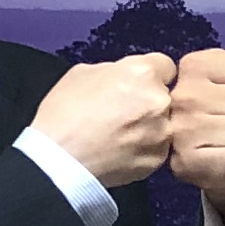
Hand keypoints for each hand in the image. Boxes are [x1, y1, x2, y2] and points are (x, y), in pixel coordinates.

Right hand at [31, 52, 175, 186]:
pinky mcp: (156, 159)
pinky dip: (143, 149)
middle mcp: (159, 101)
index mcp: (142, 73)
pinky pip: (156, 149)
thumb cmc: (64, 114)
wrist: (59, 159)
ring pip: (164, 124)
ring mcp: (161, 133)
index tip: (138, 85)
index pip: (165, 66)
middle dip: (148, 101)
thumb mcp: (83, 73)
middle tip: (123, 112)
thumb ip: (115, 71)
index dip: (151, 75)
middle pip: (165, 96)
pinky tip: (120, 151)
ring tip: (120, 135)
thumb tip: (124, 78)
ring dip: (149, 127)